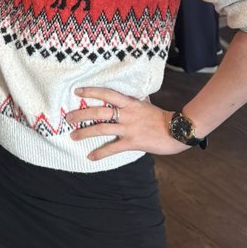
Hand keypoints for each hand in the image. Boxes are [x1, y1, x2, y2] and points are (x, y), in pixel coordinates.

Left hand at [66, 86, 187, 161]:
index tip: (77, 91)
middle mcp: (127, 114)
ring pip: (102, 128)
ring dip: (85, 133)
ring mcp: (129, 128)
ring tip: (73, 136)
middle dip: (81, 114)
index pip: (107, 93)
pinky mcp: (133, 142)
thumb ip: (135, 102)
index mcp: (130, 103)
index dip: (91, 91)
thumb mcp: (146, 105)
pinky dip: (100, 153)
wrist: (178, 130)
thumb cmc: (162, 118)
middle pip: (99, 111)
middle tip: (68, 117)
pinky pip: (112, 148)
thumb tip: (130, 97)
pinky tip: (90, 156)